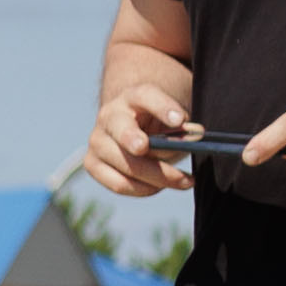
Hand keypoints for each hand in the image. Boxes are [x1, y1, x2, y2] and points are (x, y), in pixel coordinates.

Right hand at [83, 71, 193, 198]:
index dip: (162, 108)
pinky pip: (119, 184)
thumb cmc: (157, 124)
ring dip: (159, 177)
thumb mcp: (172, 120)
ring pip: (127, 165)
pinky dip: (144, 189)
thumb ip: (182, 128)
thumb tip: (193, 139)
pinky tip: (160, 187)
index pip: (146, 97)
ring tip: (185, 181)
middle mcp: (109, 116)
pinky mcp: (92, 164)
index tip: (180, 120)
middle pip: (125, 133)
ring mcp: (97, 141)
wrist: (130, 129)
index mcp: (132, 97)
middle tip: (153, 151)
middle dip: (137, 142)